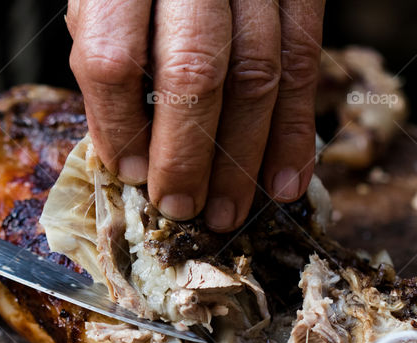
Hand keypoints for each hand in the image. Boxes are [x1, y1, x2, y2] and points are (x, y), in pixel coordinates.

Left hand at [67, 0, 323, 231]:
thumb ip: (110, 55)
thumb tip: (130, 150)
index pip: (115, 58)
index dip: (120, 127)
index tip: (129, 175)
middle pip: (193, 72)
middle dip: (188, 155)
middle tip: (181, 208)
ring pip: (258, 75)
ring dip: (243, 159)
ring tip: (227, 213)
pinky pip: (306, 64)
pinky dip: (296, 133)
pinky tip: (284, 182)